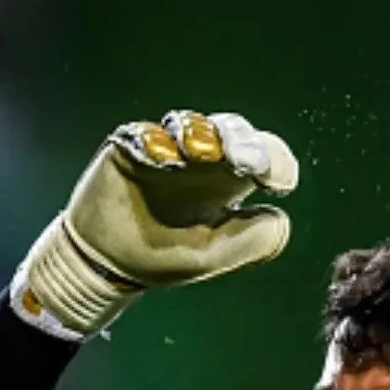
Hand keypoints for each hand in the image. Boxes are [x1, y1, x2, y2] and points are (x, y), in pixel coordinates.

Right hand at [12, 110, 297, 337]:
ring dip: (200, 134)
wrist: (109, 263)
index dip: (277, 164)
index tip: (277, 183)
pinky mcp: (131, 147)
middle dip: (241, 140)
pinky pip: (145, 135)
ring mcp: (168, 150)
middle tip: (244, 160)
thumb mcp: (213, 257)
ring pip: (192, 125)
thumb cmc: (165, 258)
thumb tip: (280, 216)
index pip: (267, 160)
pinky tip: (163, 157)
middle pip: (233, 132)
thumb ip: (250, 242)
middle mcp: (205, 162)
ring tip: (203, 153)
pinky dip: (156, 142)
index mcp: (232, 185)